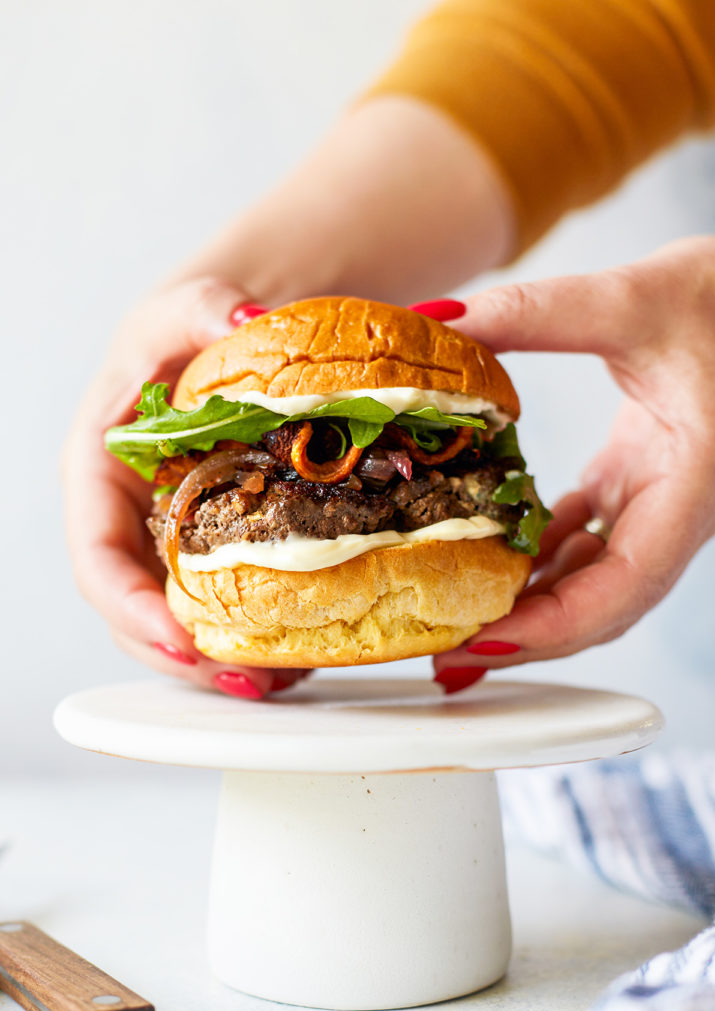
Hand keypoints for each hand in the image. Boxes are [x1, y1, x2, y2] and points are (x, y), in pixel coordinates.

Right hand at [63, 277, 308, 697]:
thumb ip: (202, 307)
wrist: (233, 341)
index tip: (177, 637)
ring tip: (279, 683)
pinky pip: (227, 606)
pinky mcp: (219, 552)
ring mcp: (174, 543)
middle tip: (244, 681)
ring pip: (183, 621)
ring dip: (223, 663)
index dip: (130, 608)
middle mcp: (132, 522)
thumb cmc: (193, 328)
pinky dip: (257, 638)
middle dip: (183, 657)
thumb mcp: (187, 306)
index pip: (99, 559)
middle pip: (139, 612)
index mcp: (101, 476)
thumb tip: (243, 317)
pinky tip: (300, 656)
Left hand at [434, 237, 714, 687]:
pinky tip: (489, 555)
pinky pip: (584, 539)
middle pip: (601, 604)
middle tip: (444, 652)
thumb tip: (438, 320)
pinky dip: (537, 555)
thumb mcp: (634, 297)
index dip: (555, 626)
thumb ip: (537, 312)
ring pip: (591, 580)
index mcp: (693, 488)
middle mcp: (676, 510)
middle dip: (525, 635)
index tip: (482, 643)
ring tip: (455, 619)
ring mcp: (656, 501)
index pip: (626, 586)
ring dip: (527, 604)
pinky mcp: (635, 481)